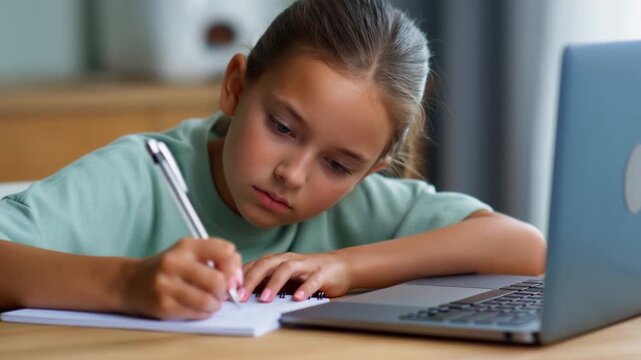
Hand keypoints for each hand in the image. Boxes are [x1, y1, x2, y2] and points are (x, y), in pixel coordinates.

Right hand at [121, 238, 241, 319]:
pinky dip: (204, 312)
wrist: (131, 282)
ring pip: (209, 301)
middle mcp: (174, 263)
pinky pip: (197, 314)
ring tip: (211, 301)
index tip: (232, 274)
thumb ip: (217, 257)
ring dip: (216, 304)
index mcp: (186, 246)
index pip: (225, 251)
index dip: (235, 266)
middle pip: (218, 280)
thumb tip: (238, 278)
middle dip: (225, 290)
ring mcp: (167, 286)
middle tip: (221, 292)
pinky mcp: (164, 307)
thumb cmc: (170, 268)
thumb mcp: (190, 252)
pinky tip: (198, 307)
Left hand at [240, 252, 350, 302]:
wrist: (339, 267)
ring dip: (274, 283)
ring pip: (286, 269)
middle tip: (241, 296)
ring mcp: (305, 265)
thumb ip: (265, 281)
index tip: (227, 290)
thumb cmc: (307, 273)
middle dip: (251, 279)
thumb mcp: (283, 276)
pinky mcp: (321, 273)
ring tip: (265, 298)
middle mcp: (289, 259)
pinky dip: (304, 288)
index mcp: (277, 260)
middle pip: (266, 264)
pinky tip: (297, 298)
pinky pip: (312, 280)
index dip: (239, 276)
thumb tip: (241, 294)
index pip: (254, 265)